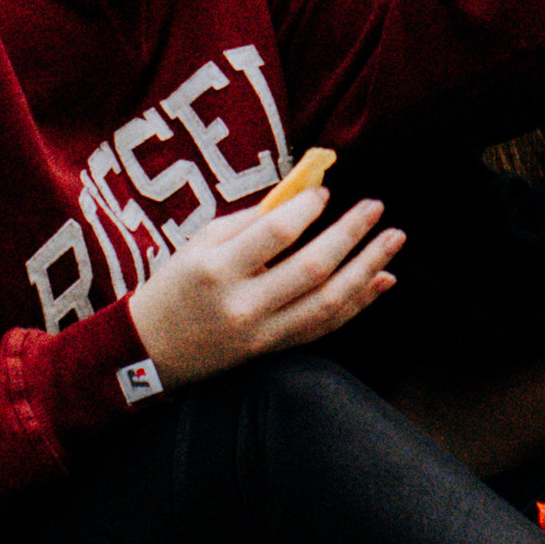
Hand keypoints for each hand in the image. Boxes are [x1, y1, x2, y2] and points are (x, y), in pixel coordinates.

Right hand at [126, 182, 402, 391]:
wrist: (150, 352)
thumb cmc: (175, 285)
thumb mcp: (200, 242)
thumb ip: (251, 221)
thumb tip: (302, 196)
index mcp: (217, 271)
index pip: (274, 235)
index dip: (306, 209)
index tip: (325, 192)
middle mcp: (243, 306)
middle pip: (311, 270)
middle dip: (351, 236)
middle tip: (377, 207)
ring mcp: (262, 334)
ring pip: (327, 304)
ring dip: (367, 270)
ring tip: (394, 240)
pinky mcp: (273, 351)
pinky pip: (325, 326)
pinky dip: (358, 303)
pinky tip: (382, 279)